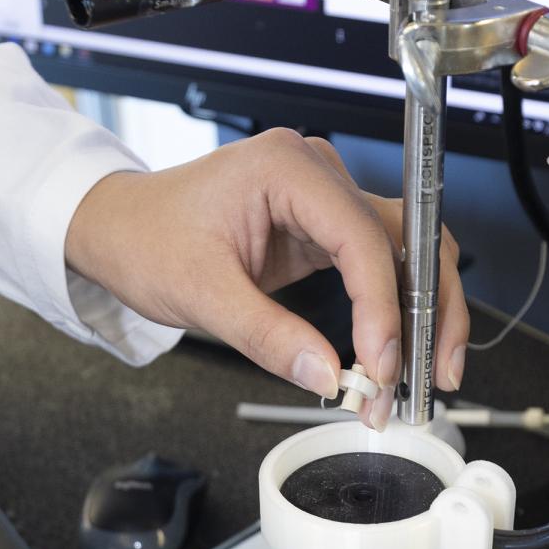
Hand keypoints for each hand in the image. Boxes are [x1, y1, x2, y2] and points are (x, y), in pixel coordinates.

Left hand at [64, 129, 468, 428]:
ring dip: (421, 315)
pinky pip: (378, 267)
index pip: (362, 238)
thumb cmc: (145, 238)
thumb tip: (329, 376)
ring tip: (422, 378)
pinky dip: (393, 313)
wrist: (117, 226)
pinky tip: (395, 356)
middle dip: (427, 313)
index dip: (384, 307)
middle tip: (431, 378)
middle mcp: (318, 174)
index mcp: (287, 170)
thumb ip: (268, 337)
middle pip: (408, 239)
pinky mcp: (324, 226)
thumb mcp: (200, 295)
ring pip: (406, 254)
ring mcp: (325, 198)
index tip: (383, 365)